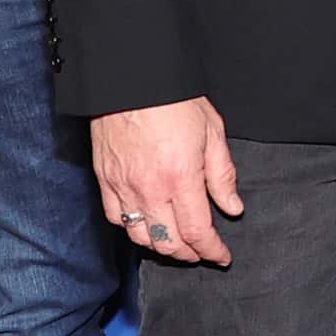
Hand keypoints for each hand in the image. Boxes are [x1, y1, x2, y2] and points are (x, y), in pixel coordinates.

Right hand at [92, 98, 245, 264]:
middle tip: (203, 251)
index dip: (212, 251)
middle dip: (190, 254)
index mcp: (180, 178)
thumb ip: (222, 175)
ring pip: (141, 237)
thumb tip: (232, 207)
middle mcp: (149, 189)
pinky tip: (146, 225)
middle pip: (169, 242)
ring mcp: (123, 186)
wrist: (129, 78)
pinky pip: (115, 217)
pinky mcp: (104, 179)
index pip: (197, 232)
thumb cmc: (172, 100)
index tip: (221, 256)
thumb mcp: (212, 131)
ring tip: (177, 243)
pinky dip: (133, 229)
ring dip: (161, 247)